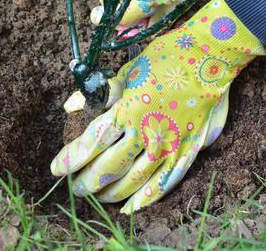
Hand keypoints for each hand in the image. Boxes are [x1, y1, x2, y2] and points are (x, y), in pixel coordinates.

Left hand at [52, 0, 265, 212]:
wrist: (209, 57)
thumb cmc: (165, 58)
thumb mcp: (128, 70)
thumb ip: (100, 93)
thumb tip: (70, 105)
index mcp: (128, 110)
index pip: (91, 143)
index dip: (71, 159)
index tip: (56, 169)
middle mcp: (147, 132)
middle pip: (109, 168)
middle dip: (87, 181)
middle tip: (75, 187)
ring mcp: (169, 145)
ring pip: (134, 180)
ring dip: (111, 193)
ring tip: (97, 197)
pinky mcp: (187, 150)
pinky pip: (165, 182)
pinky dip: (145, 199)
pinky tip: (129, 208)